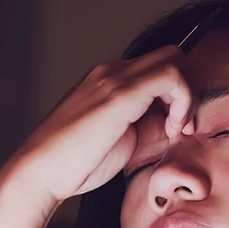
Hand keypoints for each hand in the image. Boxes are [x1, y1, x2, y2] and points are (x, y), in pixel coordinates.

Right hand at [0, 45, 195, 227]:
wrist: (41, 171)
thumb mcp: (123, 142)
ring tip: (177, 130)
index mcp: (109, 81)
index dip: (177, 95)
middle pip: (170, 56)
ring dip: (186, 94)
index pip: (158, 69)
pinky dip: (183, 99)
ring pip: (173, 59)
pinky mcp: (120, 93)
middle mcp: (111, 72)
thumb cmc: (75, 164)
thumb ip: (149, 129)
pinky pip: (170, 76)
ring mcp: (114, 78)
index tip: (177, 130)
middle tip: (183, 127)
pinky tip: (172, 128)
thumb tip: (177, 126)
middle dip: (187, 89)